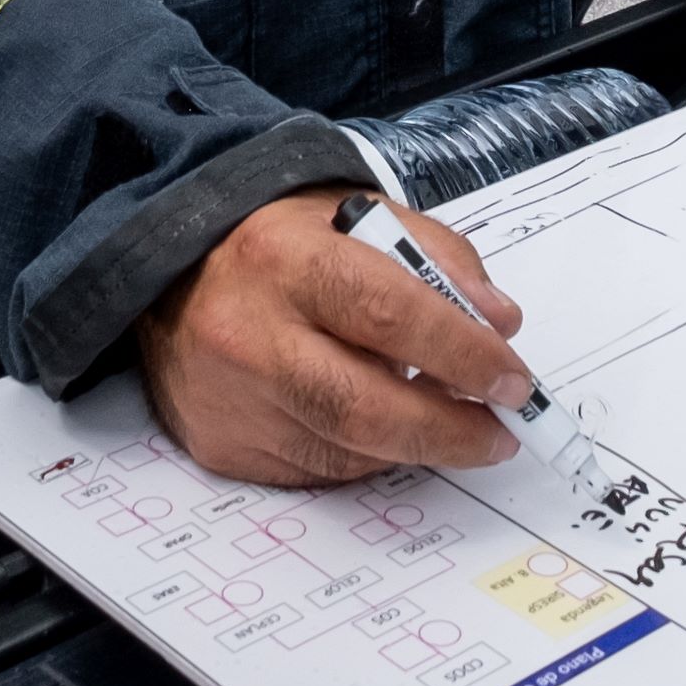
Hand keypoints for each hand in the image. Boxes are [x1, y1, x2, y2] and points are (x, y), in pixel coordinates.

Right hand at [136, 192, 529, 486]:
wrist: (172, 271)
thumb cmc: (280, 243)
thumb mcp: (359, 216)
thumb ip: (437, 258)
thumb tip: (499, 325)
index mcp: (286, 257)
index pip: (391, 313)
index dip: (463, 354)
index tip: (514, 382)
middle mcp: (248, 333)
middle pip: (365, 407)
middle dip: (450, 430)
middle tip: (501, 434)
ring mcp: (229, 399)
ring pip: (346, 451)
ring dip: (413, 445)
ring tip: (449, 424)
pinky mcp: (221, 445)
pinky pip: (315, 470)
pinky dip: (364, 455)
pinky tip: (381, 428)